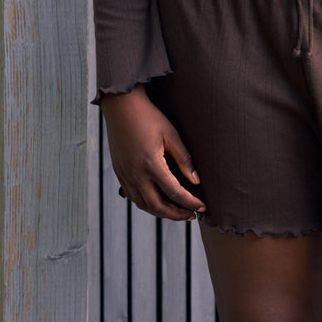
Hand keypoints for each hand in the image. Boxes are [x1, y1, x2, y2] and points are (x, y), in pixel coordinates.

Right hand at [100, 86, 204, 221]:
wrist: (121, 106)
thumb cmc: (149, 117)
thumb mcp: (171, 134)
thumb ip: (184, 159)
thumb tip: (196, 181)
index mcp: (151, 164)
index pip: (175, 193)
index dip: (191, 203)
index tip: (202, 207)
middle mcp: (135, 174)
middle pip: (157, 206)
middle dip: (176, 215)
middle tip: (191, 215)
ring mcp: (125, 174)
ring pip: (143, 205)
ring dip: (161, 212)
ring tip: (176, 211)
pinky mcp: (119, 172)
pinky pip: (132, 197)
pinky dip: (146, 204)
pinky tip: (158, 202)